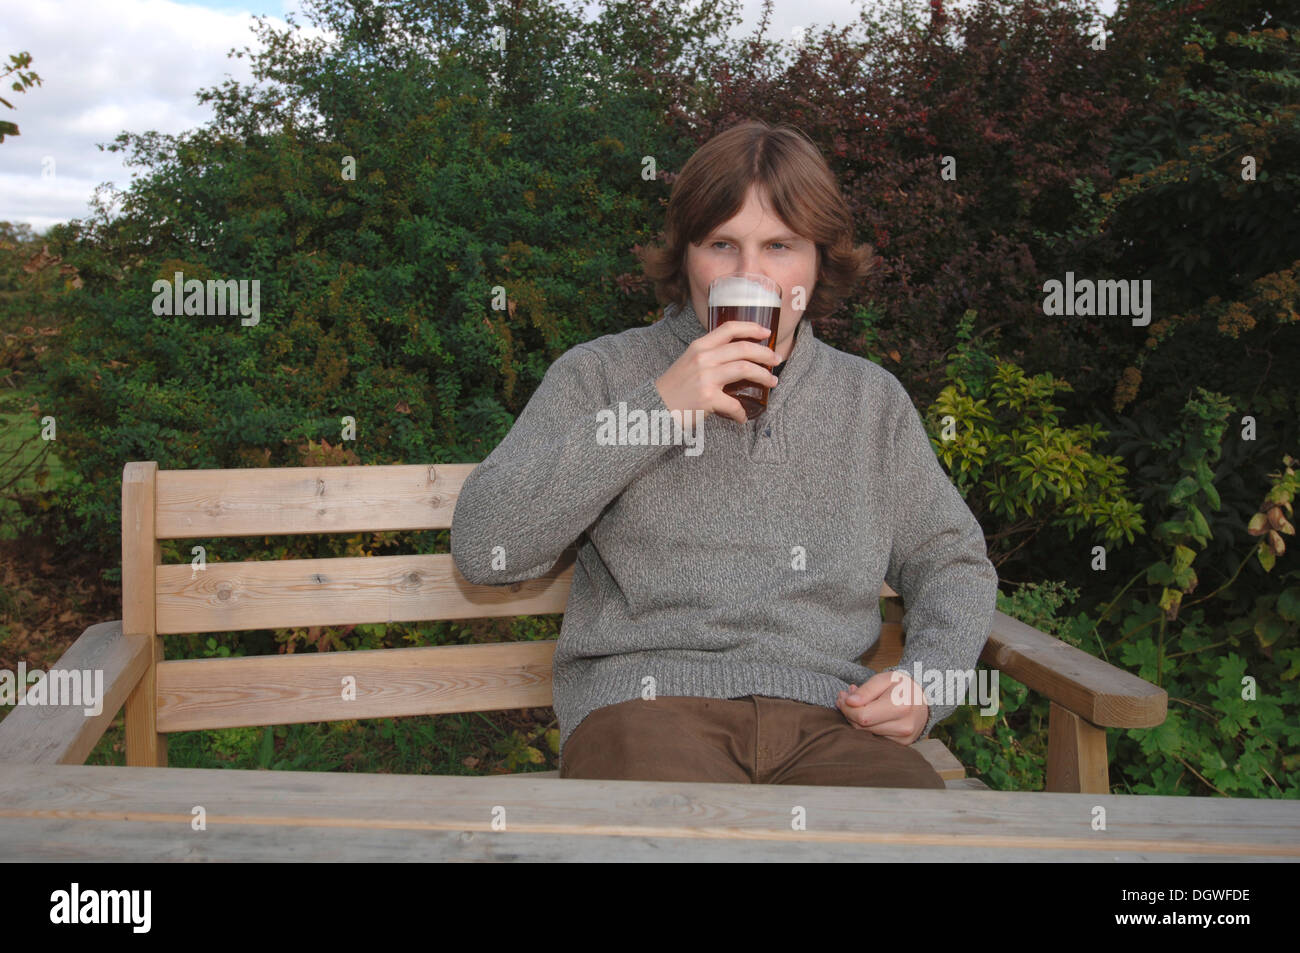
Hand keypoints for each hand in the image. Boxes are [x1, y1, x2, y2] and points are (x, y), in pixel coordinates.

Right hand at [655, 320, 778, 424]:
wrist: (654, 409)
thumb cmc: (674, 389)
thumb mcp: (688, 363)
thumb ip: (709, 356)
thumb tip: (736, 359)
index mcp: (699, 346)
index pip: (729, 328)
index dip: (752, 327)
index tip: (767, 333)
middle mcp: (703, 358)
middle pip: (743, 348)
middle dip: (766, 354)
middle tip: (776, 360)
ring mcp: (705, 377)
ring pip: (745, 368)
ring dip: (764, 376)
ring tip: (772, 382)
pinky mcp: (708, 398)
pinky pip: (735, 403)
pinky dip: (741, 412)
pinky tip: (743, 417)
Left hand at [836, 670, 928, 744]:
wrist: (924, 699)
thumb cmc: (902, 686)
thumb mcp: (885, 679)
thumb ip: (866, 690)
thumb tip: (849, 702)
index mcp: (901, 707)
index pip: (862, 716)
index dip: (847, 708)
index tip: (842, 697)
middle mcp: (904, 726)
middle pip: (862, 727)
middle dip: (849, 712)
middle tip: (845, 698)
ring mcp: (904, 738)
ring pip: (866, 734)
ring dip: (856, 720)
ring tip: (856, 704)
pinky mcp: (902, 745)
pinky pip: (875, 739)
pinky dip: (867, 727)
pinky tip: (867, 714)